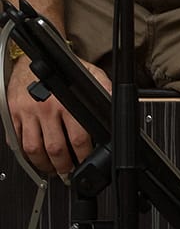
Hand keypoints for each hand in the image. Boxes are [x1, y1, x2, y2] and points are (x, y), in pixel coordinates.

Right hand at [7, 53, 111, 177]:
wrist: (34, 57)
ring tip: (52, 169)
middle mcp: (46, 108)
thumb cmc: (62, 68)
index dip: (83, 155)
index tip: (84, 161)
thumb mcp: (89, 75)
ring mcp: (27, 113)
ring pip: (34, 150)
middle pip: (55, 149)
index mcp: (67, 101)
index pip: (78, 138)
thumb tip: (116, 105)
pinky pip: (17, 141)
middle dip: (64, 166)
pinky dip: (25, 154)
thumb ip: (104, 90)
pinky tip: (35, 157)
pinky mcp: (13, 114)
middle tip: (68, 171)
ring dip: (44, 165)